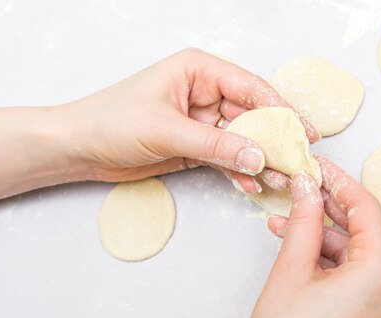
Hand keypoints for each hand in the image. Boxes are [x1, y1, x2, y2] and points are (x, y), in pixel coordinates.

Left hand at [64, 48, 319, 191]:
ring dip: (260, 159)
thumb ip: (216, 145)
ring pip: (242, 139)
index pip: (250, 88)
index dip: (280, 109)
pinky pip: (225, 157)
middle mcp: (204, 93)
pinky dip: (238, 171)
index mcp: (199, 71)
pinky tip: (251, 184)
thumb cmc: (110, 122)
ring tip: (279, 179)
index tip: (302, 131)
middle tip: (298, 159)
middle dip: (274, 139)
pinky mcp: (195, 146)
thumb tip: (259, 156)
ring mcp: (201, 121)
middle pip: (252, 115)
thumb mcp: (167, 130)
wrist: (79, 148)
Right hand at [229, 156, 380, 317]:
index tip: (316, 166)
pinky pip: (354, 275)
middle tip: (298, 188)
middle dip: (327, 207)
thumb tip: (308, 187)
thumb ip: (303, 220)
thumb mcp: (290, 270)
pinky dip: (328, 259)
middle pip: (363, 229)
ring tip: (285, 220)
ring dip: (322, 234)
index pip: (365, 207)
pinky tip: (297, 248)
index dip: (337, 181)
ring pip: (355, 252)